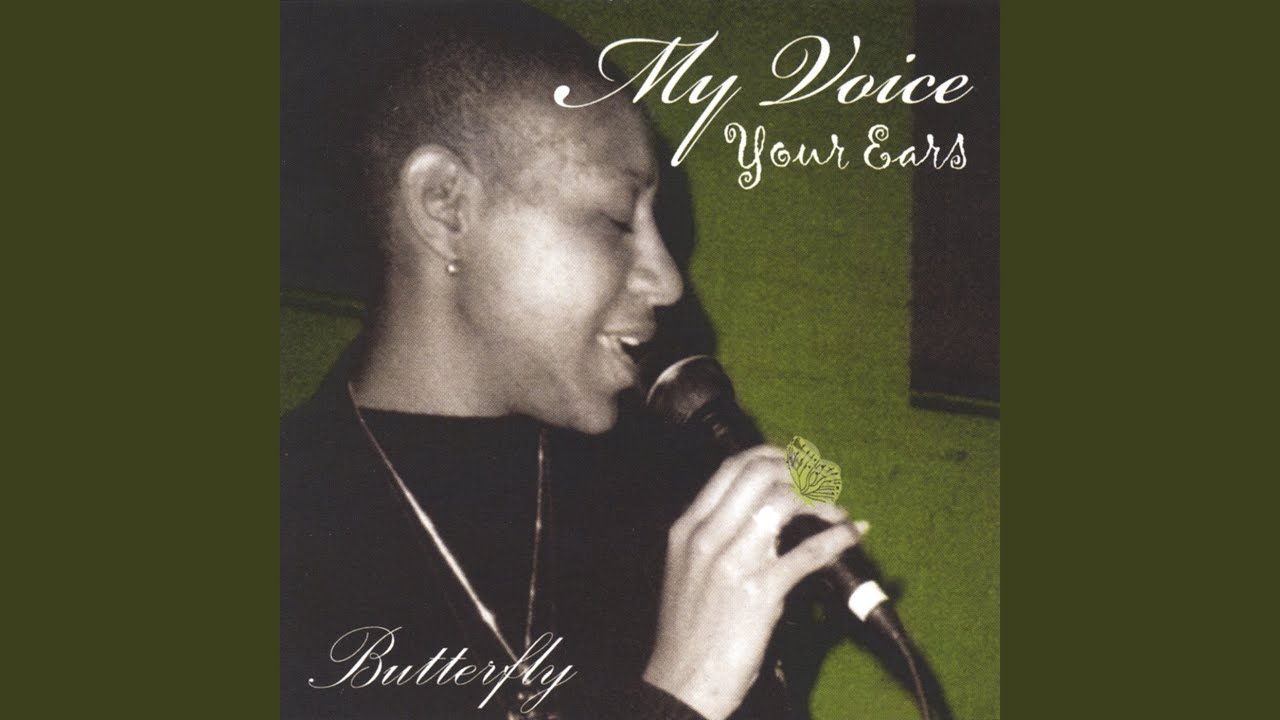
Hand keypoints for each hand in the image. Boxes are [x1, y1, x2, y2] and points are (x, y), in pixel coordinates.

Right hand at [642, 446, 860, 719]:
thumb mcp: (688, 573)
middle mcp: (707, 537)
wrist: (680, 684)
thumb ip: (715, 541)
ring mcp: (732, 561)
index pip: (732, 469)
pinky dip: (838, 537)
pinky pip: (809, 551)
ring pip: (784, 501)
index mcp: (687, 529)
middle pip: (760, 474)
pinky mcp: (759, 591)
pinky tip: (852, 535)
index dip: (772, 456)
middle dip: (800, 471)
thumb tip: (765, 520)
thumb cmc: (688, 634)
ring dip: (821, 500)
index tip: (796, 464)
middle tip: (823, 485)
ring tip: (837, 512)